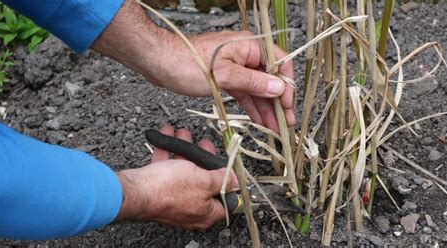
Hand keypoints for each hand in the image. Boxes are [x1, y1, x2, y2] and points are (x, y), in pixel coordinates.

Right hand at [114, 125, 238, 228]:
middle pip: (204, 182)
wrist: (135, 189)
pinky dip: (168, 152)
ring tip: (184, 134)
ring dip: (184, 151)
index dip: (229, 182)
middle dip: (203, 158)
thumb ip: (223, 179)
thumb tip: (236, 181)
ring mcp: (173, 199)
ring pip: (184, 172)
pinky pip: (166, 169)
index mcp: (206, 212)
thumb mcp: (205, 181)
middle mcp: (190, 209)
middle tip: (205, 144)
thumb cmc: (168, 189)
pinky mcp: (158, 189)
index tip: (229, 167)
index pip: (226, 200)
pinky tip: (168, 136)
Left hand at [156, 31, 295, 131]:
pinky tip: (258, 120)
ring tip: (274, 128)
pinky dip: (251, 106)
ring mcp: (235, 65)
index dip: (287, 88)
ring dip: (265, 108)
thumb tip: (278, 88)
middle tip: (284, 124)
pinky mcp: (225, 76)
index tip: (287, 107)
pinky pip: (244, 92)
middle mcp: (245, 54)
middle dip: (278, 103)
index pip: (280, 65)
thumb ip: (253, 82)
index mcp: (249, 45)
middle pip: (270, 79)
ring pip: (257, 88)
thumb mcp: (224, 75)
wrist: (159, 62)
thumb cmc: (187, 63)